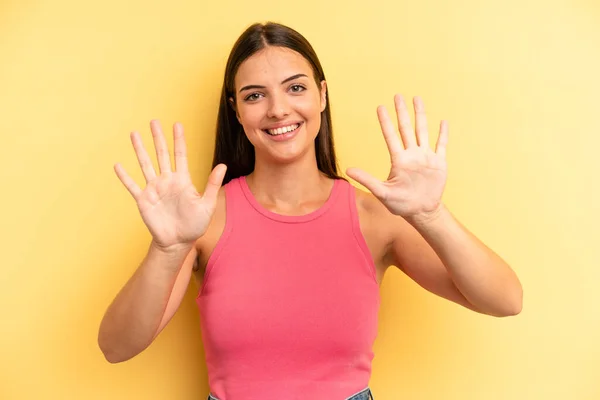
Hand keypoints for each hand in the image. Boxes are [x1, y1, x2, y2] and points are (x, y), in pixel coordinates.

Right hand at [114, 120, 226, 249]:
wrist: (178, 242)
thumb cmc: (195, 224)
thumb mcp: (207, 204)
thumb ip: (212, 184)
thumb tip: (223, 165)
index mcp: (183, 180)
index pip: (180, 155)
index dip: (179, 140)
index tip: (177, 124)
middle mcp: (167, 181)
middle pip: (162, 154)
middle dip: (158, 138)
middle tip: (154, 121)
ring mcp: (154, 189)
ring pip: (145, 165)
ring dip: (140, 150)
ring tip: (134, 134)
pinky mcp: (144, 200)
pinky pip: (132, 186)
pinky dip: (125, 176)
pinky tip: (117, 165)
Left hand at [346, 94, 447, 221]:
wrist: (421, 212)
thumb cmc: (400, 204)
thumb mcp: (382, 192)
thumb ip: (367, 179)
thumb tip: (348, 170)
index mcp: (398, 160)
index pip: (391, 136)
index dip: (385, 122)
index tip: (380, 107)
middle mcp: (411, 155)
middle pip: (406, 128)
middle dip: (402, 112)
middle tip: (398, 96)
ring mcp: (425, 157)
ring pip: (423, 131)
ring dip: (421, 116)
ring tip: (417, 99)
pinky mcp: (439, 163)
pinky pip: (441, 145)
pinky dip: (442, 134)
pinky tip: (442, 122)